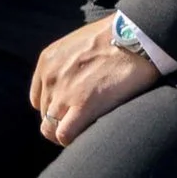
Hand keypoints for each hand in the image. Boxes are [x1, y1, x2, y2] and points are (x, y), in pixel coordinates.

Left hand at [30, 14, 162, 147]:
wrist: (137, 36)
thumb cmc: (117, 37)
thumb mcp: (80, 42)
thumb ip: (69, 62)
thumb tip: (77, 80)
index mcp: (48, 61)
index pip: (39, 98)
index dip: (54, 108)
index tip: (70, 112)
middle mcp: (50, 77)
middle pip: (45, 114)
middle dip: (60, 122)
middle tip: (82, 124)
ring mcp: (64, 93)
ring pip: (50, 128)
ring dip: (65, 134)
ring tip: (85, 132)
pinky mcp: (83, 106)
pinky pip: (64, 135)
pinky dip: (71, 141)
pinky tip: (86, 136)